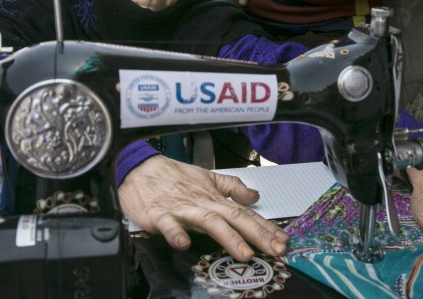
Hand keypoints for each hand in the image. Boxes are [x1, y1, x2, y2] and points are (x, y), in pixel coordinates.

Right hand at [118, 155, 288, 260]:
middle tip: (276, 249)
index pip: (245, 214)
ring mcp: (182, 210)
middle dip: (257, 235)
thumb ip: (231, 187)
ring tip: (244, 253)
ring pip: (209, 223)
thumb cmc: (172, 175)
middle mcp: (203, 204)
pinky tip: (184, 244)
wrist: (138, 169)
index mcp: (214, 197)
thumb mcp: (206, 177)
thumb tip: (255, 195)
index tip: (284, 240)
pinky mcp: (159, 215)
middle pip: (235, 219)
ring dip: (228, 237)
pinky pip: (168, 225)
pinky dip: (176, 234)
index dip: (266, 227)